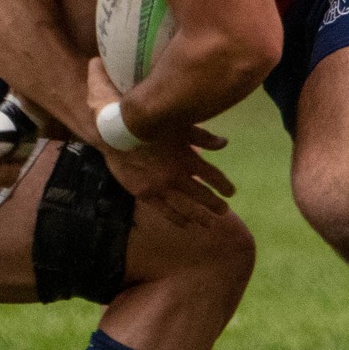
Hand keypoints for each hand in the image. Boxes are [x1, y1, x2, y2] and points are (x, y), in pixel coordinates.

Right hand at [87, 62, 233, 224]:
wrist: (117, 133)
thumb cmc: (151, 124)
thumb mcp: (179, 125)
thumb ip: (202, 136)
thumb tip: (224, 144)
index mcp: (187, 158)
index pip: (212, 176)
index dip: (224, 186)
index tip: (231, 193)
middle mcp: (176, 176)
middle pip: (201, 195)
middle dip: (215, 204)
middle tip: (224, 211)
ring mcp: (160, 188)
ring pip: (185, 207)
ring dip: (199, 216)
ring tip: (210, 224)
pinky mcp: (145, 194)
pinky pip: (164, 211)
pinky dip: (177, 219)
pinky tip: (186, 224)